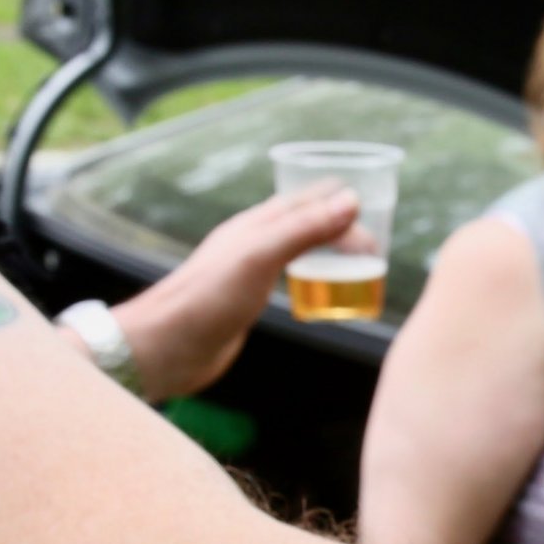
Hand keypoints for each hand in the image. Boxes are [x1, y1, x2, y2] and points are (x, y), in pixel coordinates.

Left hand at [113, 185, 363, 400]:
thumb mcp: (262, 257)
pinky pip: (289, 278)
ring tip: (358, 266)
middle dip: (340, 228)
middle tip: (375, 248)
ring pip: (298, 251)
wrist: (168, 346)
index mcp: (255, 224)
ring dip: (328, 252)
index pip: (305, 199)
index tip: (374, 202)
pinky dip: (313, 278)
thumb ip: (305, 229)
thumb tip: (352, 200)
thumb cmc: (210, 299)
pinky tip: (318, 291)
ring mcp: (248, 270)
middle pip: (304, 224)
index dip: (337, 198)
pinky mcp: (246, 299)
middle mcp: (252, 242)